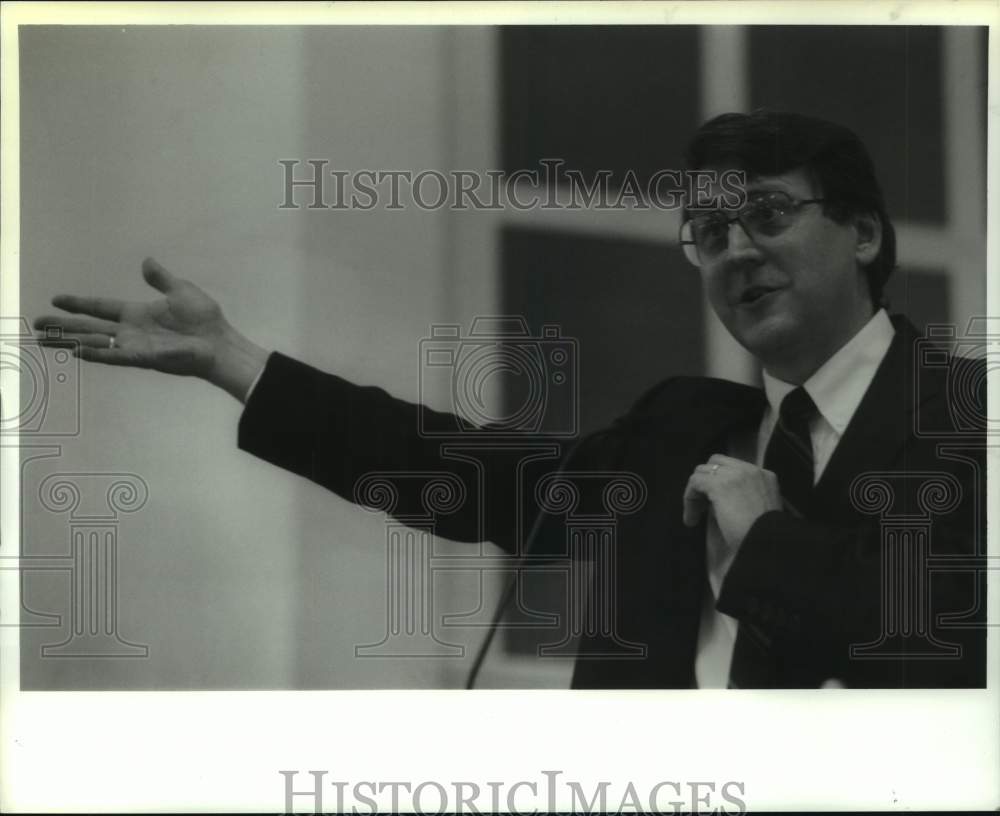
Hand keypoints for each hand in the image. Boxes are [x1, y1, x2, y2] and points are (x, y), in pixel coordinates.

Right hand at [34, 257, 268, 400]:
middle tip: (36, 325)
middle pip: (89, 327)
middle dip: (63, 326)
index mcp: (138, 314)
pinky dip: (95, 354)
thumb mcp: (181, 290)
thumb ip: (160, 278)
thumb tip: (146, 261)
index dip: (79, 303)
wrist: (219, 342)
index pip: (101, 307)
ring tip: (43, 341)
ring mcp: (135, 345)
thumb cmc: (204, 320)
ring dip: (69, 340)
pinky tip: (75, 352)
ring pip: (94, 342)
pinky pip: (113, 356)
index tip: (57, 299)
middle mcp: (131, 331)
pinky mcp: (143, 357)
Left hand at [682, 454, 782, 548]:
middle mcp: (751, 470)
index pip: (734, 468)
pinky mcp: (719, 484)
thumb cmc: (764, 536)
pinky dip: (689, 499)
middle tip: (703, 506)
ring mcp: (735, 474)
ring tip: (694, 516)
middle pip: (716, 462)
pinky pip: (695, 482)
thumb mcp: (760, 511)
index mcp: (764, 476)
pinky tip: (692, 519)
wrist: (767, 542)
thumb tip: (720, 500)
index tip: (714, 504)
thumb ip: (744, 498)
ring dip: (695, 493)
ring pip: (703, 471)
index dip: (720, 483)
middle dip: (706, 481)